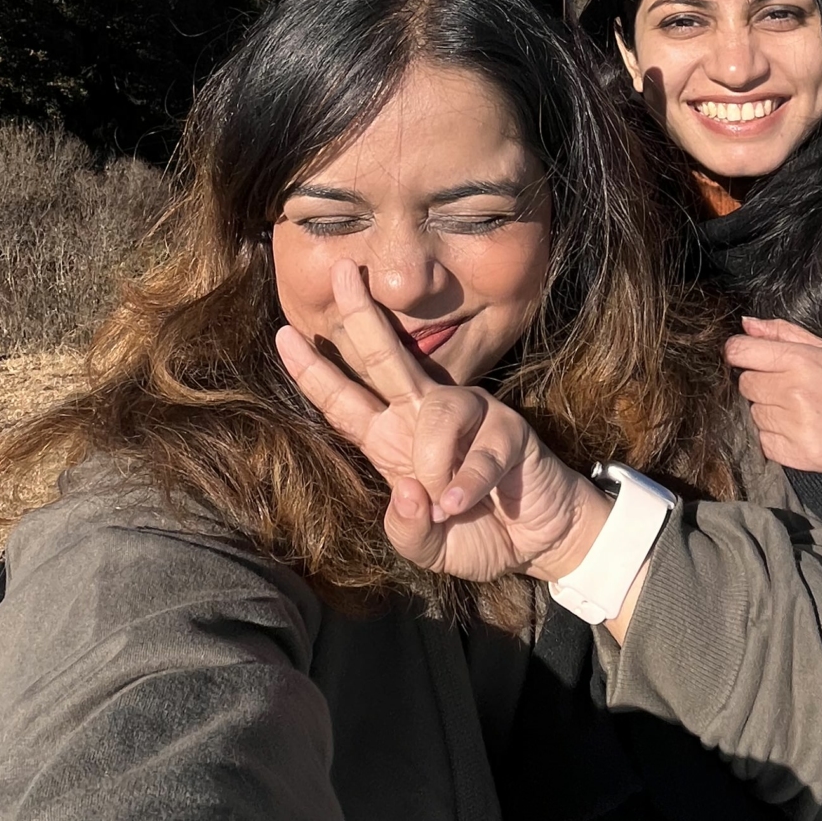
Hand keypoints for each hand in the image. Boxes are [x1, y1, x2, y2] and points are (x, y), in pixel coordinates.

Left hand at [275, 261, 609, 583]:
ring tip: (442, 503)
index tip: (283, 335)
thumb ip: (407, 528)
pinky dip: (465, 485)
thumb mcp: (427, 545)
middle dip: (361, 317)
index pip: (346, 400)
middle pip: (386, 358)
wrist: (538, 541)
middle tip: (343, 275)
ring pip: (437, 412)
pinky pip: (479, 453)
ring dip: (431, 461)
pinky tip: (456, 505)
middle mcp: (425, 416)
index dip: (314, 371)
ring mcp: (470, 417)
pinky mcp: (508, 431)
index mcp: (393, 438)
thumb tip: (405, 490)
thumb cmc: (475, 533)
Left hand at [724, 316, 821, 473]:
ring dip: (768, 411)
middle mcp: (792, 391)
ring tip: (796, 410)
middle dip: (760, 384)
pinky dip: (775, 437)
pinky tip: (796, 430)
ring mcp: (792, 424)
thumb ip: (781, 333)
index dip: (738, 353)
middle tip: (785, 388)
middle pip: (745, 384)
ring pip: (753, 413)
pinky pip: (763, 440)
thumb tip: (746, 324)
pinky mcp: (793, 452)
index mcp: (799, 360)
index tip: (746, 358)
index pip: (740, 351)